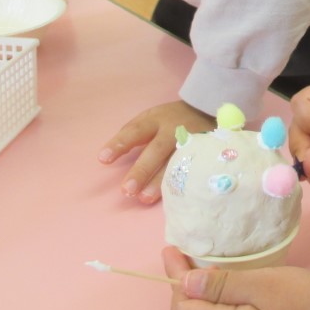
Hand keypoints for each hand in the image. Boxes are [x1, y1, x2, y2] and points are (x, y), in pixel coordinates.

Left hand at [98, 101, 213, 202]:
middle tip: (127, 189)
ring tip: (144, 199)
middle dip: (142, 170)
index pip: (136, 131)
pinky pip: (192, 170)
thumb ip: (134, 134)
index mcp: (156, 120)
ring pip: (176, 162)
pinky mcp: (204, 152)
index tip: (103, 159)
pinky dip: (181, 184)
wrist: (206, 111)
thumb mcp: (151, 118)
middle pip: (156, 150)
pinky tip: (172, 198)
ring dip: (160, 182)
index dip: (120, 144)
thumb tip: (111, 154)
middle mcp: (174, 130)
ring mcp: (191, 141)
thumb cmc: (170, 119)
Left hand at [163, 246, 309, 309]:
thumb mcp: (261, 284)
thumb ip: (222, 284)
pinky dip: (214, 294)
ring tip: (199, 260)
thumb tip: (185, 283)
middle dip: (181, 283)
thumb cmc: (301, 300)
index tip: (172, 249)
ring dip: (197, 288)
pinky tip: (223, 276)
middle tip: (183, 252)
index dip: (174, 279)